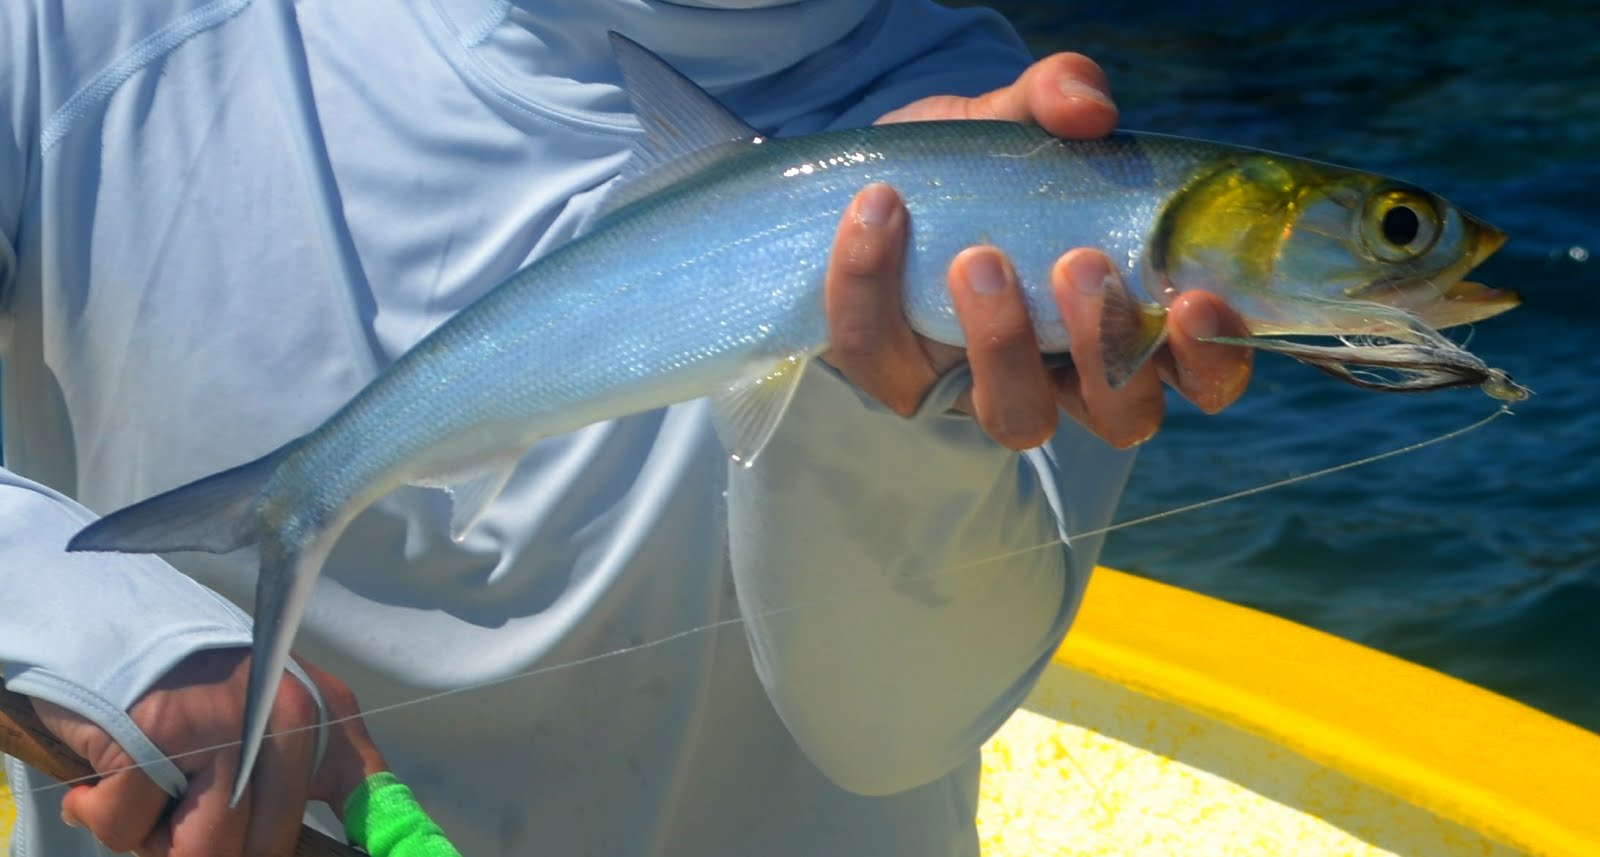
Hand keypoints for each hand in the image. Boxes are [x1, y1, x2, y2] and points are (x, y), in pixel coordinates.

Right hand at [33, 649, 386, 854]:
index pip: (366, 794)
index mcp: (323, 716)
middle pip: (263, 850)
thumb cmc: (201, 694)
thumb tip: (383, 840)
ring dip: (157, 837)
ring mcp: (219, 723)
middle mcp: (282, 714)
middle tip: (182, 808)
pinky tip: (107, 772)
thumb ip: (337, 778)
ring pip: (196, 851)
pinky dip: (104, 814)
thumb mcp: (283, 724)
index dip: (390, 842)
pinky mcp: (150, 733)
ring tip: (151, 786)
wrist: (115, 632)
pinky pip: (127, 827)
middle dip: (208, 849)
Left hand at [822, 55, 1251, 449]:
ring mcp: (984, 388)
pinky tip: (876, 209)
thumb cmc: (982, 167)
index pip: (1205, 375)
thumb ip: (1056, 96)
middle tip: (1080, 263)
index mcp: (1132, 323)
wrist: (877, 177)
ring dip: (1003, 342)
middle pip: (1123, 416)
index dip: (1213, 357)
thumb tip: (1089, 108)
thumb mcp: (1019, 119)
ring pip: (1016, 416)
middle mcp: (1071, 377)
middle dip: (1107, 349)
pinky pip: (879, 355)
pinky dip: (871, 282)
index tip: (1193, 300)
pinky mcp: (896, 378)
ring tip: (978, 257)